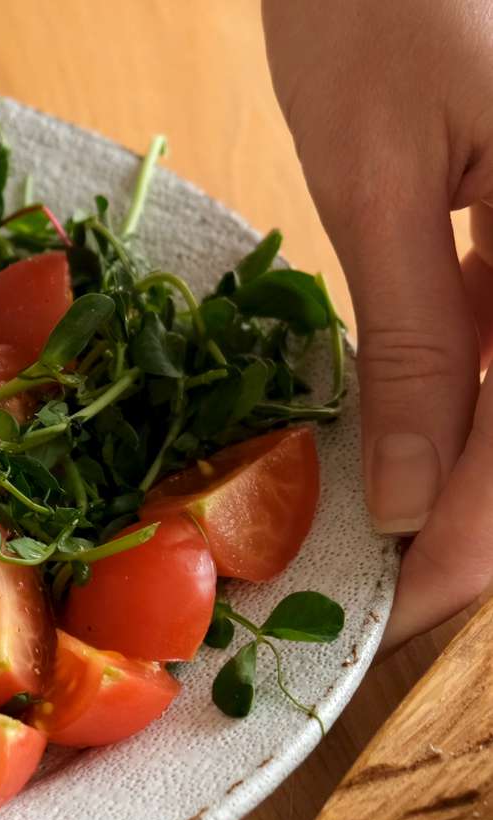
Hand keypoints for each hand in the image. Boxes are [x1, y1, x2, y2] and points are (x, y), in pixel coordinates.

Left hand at [263, 0, 492, 647]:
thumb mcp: (378, 173)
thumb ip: (414, 339)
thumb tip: (414, 491)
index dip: (478, 538)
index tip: (406, 605)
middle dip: (487, 511)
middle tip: (402, 581)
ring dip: (480, 454)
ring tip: (400, 523)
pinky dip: (474, 379)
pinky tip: (421, 422)